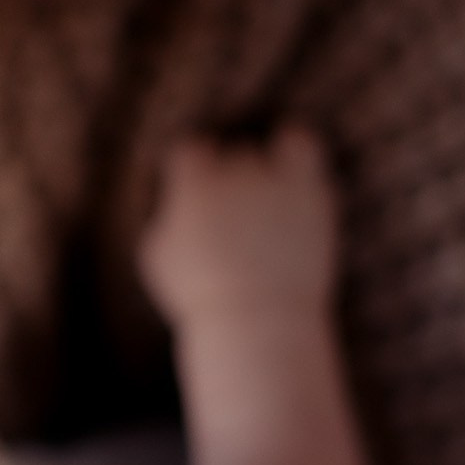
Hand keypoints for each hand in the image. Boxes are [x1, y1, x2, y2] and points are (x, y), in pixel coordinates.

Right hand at [138, 128, 337, 328]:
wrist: (259, 320)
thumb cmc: (201, 295)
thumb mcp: (157, 258)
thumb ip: (164, 219)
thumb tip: (174, 206)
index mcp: (193, 185)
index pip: (189, 152)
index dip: (194, 173)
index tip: (198, 195)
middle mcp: (234, 173)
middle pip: (233, 157)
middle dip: (232, 183)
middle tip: (237, 220)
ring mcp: (273, 180)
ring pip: (268, 152)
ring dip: (266, 172)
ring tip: (265, 202)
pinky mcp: (307, 192)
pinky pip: (300, 145)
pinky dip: (294, 149)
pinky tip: (292, 172)